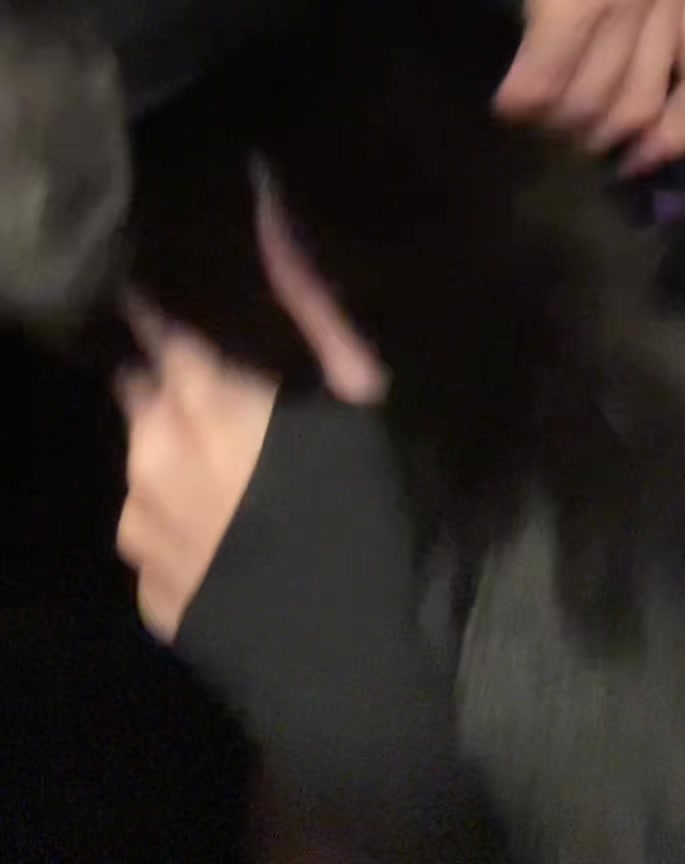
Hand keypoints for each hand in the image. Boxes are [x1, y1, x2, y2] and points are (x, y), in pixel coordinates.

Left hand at [116, 170, 384, 641]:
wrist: (341, 667)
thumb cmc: (359, 516)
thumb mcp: (356, 399)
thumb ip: (308, 302)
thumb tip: (268, 204)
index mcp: (200, 403)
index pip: (156, 330)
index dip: (166, 310)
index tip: (184, 293)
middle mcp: (149, 459)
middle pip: (142, 394)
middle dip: (172, 384)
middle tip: (228, 390)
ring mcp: (138, 533)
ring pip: (141, 464)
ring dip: (172, 453)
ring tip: (235, 468)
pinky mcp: (144, 591)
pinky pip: (153, 533)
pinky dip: (179, 521)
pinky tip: (231, 530)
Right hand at [494, 0, 684, 173]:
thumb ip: (638, 4)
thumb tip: (630, 114)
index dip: (682, 132)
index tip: (642, 160)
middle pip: (645, 97)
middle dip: (596, 134)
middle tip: (558, 138)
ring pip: (595, 99)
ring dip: (555, 123)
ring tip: (527, 113)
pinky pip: (546, 84)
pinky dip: (521, 103)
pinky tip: (503, 98)